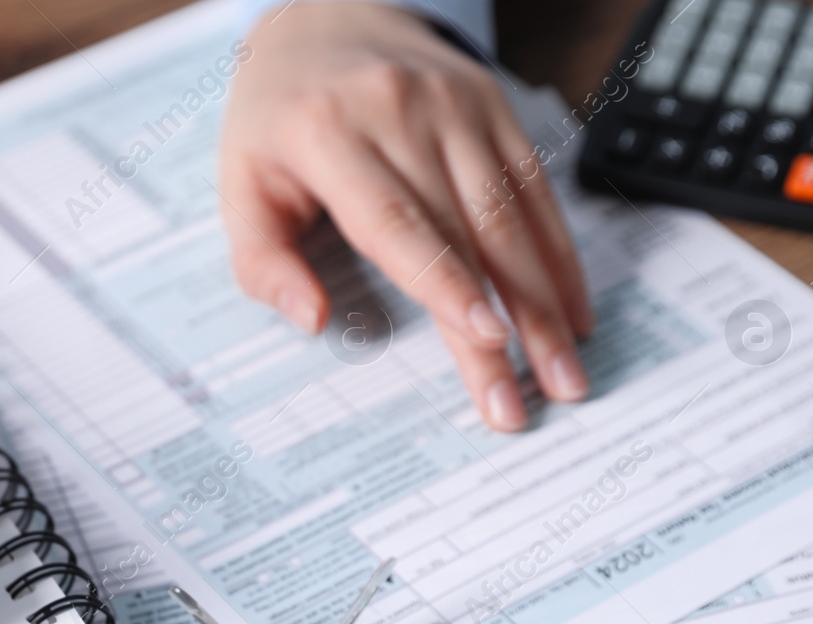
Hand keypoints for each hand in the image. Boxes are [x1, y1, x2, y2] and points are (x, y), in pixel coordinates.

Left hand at [220, 2, 593, 430]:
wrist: (325, 18)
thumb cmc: (279, 119)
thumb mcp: (240, 186)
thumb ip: (264, 262)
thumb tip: (312, 320)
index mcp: (328, 133)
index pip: (397, 221)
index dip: (445, 283)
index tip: (485, 339)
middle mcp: (402, 112)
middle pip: (466, 232)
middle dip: (507, 322)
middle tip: (531, 396)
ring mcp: (457, 106)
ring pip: (513, 216)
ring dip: (546, 302)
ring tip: (565, 371)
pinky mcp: (494, 108)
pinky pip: (536, 190)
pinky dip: (558, 255)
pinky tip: (572, 311)